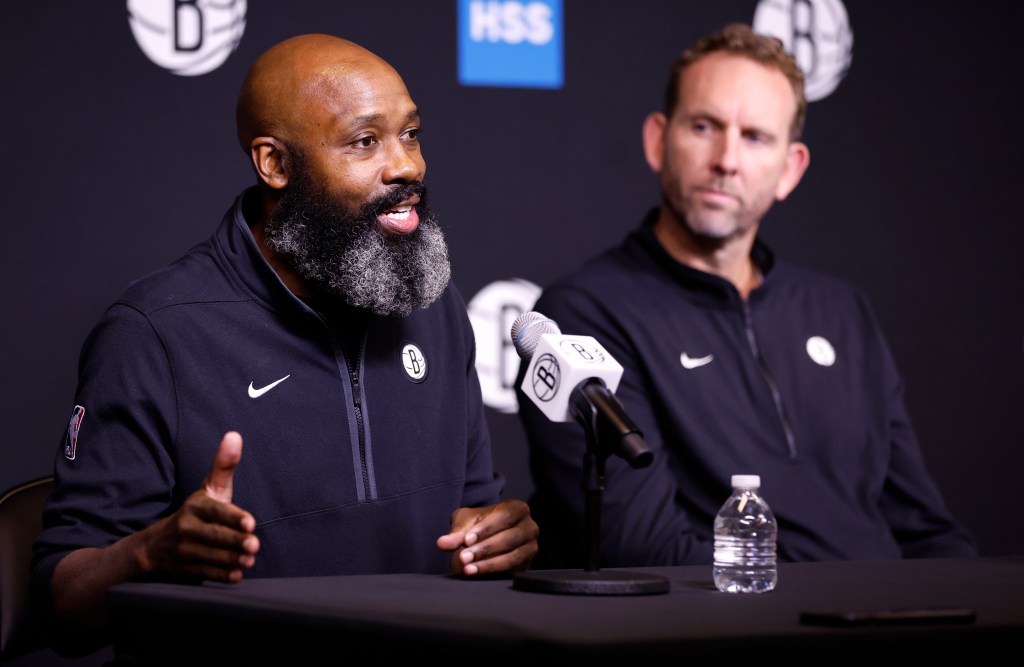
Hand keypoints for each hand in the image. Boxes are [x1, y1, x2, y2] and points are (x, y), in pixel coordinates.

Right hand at [136, 431, 259, 581]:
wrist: (157, 544)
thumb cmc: (198, 511)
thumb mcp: (209, 488)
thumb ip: (224, 466)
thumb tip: (235, 435)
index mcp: (196, 505)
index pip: (216, 511)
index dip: (233, 517)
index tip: (251, 524)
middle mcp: (186, 527)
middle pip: (214, 536)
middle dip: (235, 541)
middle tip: (254, 545)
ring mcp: (184, 549)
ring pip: (211, 555)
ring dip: (231, 559)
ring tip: (249, 560)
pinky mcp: (184, 568)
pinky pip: (204, 572)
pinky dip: (220, 574)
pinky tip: (236, 575)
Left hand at [436, 499, 538, 575]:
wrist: (487, 539)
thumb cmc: (479, 525)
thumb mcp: (466, 522)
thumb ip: (457, 531)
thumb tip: (442, 543)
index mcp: (518, 509)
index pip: (504, 517)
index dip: (486, 529)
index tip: (467, 540)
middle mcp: (529, 527)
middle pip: (509, 538)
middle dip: (484, 549)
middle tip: (463, 558)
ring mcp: (531, 547)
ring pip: (512, 557)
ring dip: (488, 564)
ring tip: (467, 568)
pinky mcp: (527, 565)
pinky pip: (512, 570)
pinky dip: (493, 572)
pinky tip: (476, 572)